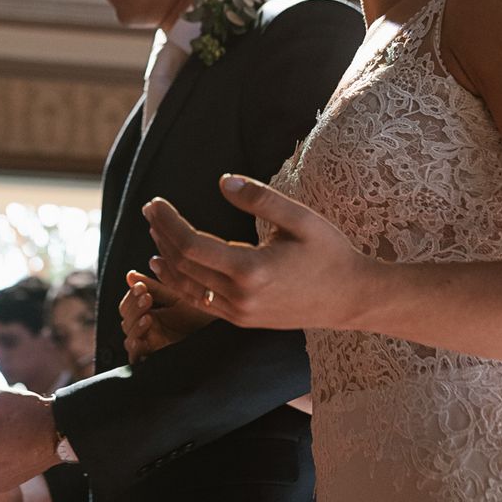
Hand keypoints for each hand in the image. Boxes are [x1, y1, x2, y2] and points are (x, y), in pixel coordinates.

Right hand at [119, 269, 213, 361]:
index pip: (127, 306)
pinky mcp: (158, 357)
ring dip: (135, 327)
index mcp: (150, 313)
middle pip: (126, 321)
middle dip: (133, 309)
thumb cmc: (202, 312)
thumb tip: (131, 275)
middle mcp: (149, 329)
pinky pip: (136, 358)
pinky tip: (140, 340)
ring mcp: (152, 343)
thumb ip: (154, 286)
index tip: (142, 288)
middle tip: (147, 298)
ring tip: (148, 318)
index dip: (131, 297)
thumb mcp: (176, 296)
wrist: (219, 328)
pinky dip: (135, 349)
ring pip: (129, 338)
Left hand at [143, 175, 376, 330]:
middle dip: (162, 235)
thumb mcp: (300, 219)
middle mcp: (239, 297)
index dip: (168, 222)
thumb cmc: (330, 254)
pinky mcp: (242, 320)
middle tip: (149, 210)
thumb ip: (260, 199)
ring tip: (153, 232)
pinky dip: (177, 283)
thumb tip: (223, 181)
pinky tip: (165, 266)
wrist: (352, 299)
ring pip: (186, 287)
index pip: (191, 245)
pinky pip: (199, 302)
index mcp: (250, 270)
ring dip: (165, 258)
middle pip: (183, 265)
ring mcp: (239, 314)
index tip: (155, 203)